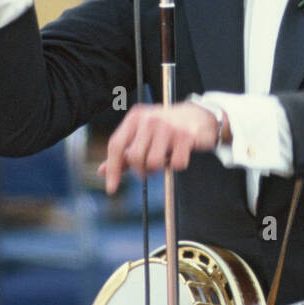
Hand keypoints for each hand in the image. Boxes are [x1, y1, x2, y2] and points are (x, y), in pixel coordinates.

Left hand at [97, 103, 220, 193]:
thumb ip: (124, 151)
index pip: (116, 145)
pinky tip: (181, 152)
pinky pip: (176, 165)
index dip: (112, 168)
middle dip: (142, 169)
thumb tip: (102, 171)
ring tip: (167, 156)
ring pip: (154, 163)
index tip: (111, 188)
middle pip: (135, 158)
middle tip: (151, 167)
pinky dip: (178, 165)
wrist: (200, 115)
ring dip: (161, 167)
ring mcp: (168, 127)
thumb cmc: (166, 127)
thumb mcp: (143, 133)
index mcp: (136, 117)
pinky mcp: (186, 136)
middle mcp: (150, 119)